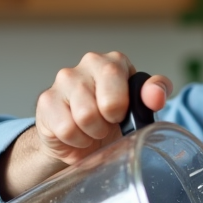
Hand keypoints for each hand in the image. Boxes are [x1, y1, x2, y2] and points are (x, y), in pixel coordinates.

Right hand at [0, 52, 172, 198]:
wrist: (80, 137)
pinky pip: (66, 129)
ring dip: (92, 134)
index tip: (120, 115)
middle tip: (106, 125)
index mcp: (114, 62)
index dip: (121, 108)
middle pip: (105, 105)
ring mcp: (64, 80)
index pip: (118, 81)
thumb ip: (155, 94)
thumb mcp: (139, 106)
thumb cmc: (111, 118)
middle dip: (108, 124)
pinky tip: (76, 135)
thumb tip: (156, 95)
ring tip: (91, 130)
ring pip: (85, 117)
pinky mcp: (46, 100)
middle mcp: (88, 63)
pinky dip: (75, 141)